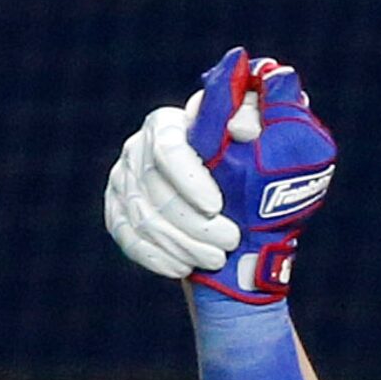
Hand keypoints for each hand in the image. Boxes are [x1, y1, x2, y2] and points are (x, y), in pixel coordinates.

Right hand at [104, 48, 333, 301]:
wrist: (228, 208)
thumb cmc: (250, 170)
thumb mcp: (264, 141)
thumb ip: (262, 117)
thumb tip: (253, 111)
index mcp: (169, 124)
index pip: (168, 149)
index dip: (190, 180)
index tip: (218, 206)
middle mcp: (138, 148)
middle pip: (155, 190)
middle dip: (193, 223)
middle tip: (229, 241)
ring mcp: (122, 180)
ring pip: (143, 218)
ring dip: (181, 243)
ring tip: (215, 258)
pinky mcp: (116, 210)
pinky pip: (127, 237)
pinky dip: (154, 255)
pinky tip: (181, 267)